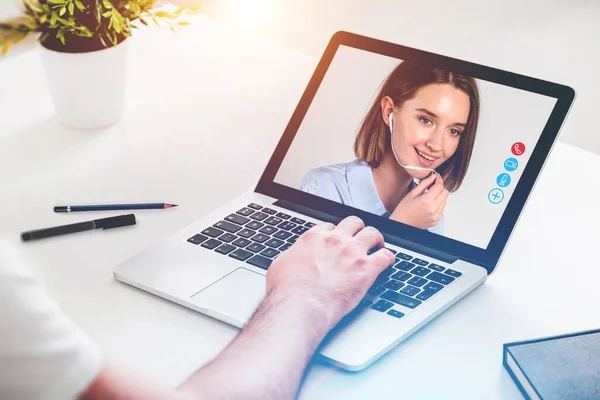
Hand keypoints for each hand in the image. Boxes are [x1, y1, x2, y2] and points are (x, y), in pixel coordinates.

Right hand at [265, 216, 394, 329]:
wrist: (300, 306)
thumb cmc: (287, 292)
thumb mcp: (279, 266)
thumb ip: (290, 257)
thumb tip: (290, 260)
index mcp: (313, 238)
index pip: (330, 227)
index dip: (335, 234)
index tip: (337, 242)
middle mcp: (334, 240)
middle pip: (353, 223)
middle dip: (357, 230)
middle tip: (359, 240)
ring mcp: (352, 253)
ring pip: (373, 233)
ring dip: (376, 240)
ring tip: (377, 247)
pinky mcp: (366, 268)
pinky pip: (386, 256)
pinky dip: (389, 259)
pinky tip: (387, 264)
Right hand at [389, 173, 448, 228]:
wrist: (401, 224)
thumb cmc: (403, 210)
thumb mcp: (412, 193)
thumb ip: (424, 183)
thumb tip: (433, 177)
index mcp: (426, 201)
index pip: (439, 186)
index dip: (439, 180)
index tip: (437, 177)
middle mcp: (433, 209)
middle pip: (445, 193)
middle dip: (440, 188)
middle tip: (432, 187)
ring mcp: (435, 216)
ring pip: (445, 201)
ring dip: (439, 197)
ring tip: (429, 197)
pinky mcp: (436, 221)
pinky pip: (441, 209)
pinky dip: (437, 205)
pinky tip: (429, 205)